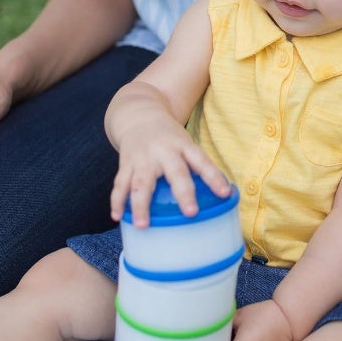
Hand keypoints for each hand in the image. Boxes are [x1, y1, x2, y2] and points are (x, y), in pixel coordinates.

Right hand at [110, 116, 230, 226]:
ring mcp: (142, 158)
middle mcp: (163, 151)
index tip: (224, 193)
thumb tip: (221, 197)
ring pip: (141, 183)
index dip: (214, 177)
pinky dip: (117, 201)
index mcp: (183, 145)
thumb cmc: (170, 138)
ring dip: (140, 205)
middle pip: (175, 172)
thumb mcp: (186, 143)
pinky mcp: (125, 163)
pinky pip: (120, 184)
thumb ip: (198, 166)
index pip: (202, 161)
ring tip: (142, 225)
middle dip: (183, 193)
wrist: (139, 115)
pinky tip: (118, 217)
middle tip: (191, 213)